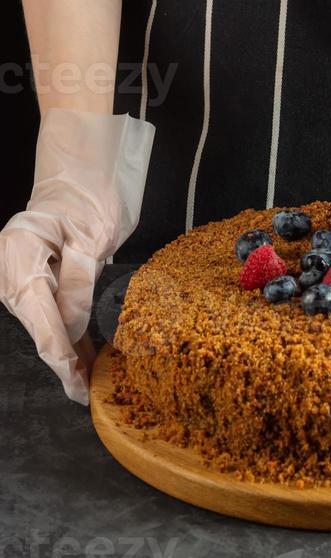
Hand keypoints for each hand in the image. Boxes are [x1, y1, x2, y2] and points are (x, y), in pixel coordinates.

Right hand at [0, 108, 153, 403]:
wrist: (78, 165)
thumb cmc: (88, 191)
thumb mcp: (92, 238)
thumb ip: (79, 285)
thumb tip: (72, 332)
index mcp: (20, 257)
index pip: (42, 321)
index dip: (61, 358)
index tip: (76, 385)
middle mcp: (11, 268)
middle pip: (37, 326)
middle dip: (62, 360)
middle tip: (86, 391)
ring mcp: (18, 272)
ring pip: (42, 321)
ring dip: (66, 349)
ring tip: (87, 380)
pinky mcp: (32, 273)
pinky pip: (48, 307)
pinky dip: (65, 329)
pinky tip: (82, 353)